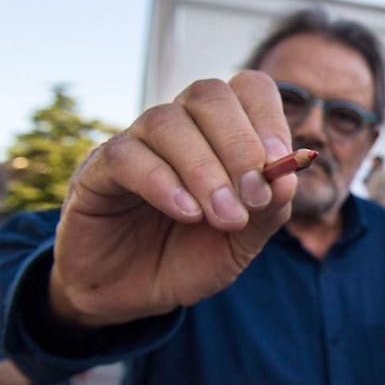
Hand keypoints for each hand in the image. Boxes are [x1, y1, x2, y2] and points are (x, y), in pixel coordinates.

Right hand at [49, 71, 296, 326]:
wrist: (135, 295)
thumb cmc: (192, 257)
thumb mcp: (243, 240)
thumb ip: (269, 208)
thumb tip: (287, 177)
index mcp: (221, 132)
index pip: (249, 89)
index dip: (269, 119)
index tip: (280, 164)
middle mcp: (179, 125)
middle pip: (209, 95)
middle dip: (240, 146)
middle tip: (254, 196)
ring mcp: (136, 143)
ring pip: (167, 122)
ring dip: (205, 170)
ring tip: (225, 217)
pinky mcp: (97, 170)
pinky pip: (127, 157)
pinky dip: (164, 183)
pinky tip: (187, 214)